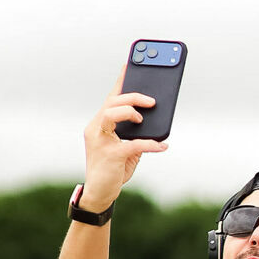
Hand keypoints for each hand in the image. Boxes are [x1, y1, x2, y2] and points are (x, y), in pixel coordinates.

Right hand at [81, 65, 167, 207]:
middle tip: (152, 101)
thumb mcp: (126, 148)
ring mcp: (100, 141)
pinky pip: (132, 144)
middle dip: (132, 97)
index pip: (111, 97)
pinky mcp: (110, 156)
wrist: (99, 194)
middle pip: (111, 102)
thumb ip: (135, 135)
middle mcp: (96, 128)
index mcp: (100, 123)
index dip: (120, 80)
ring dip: (129, 112)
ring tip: (142, 118)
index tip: (129, 63)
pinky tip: (162, 146)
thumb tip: (155, 125)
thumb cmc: (112, 170)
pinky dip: (149, 144)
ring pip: (110, 114)